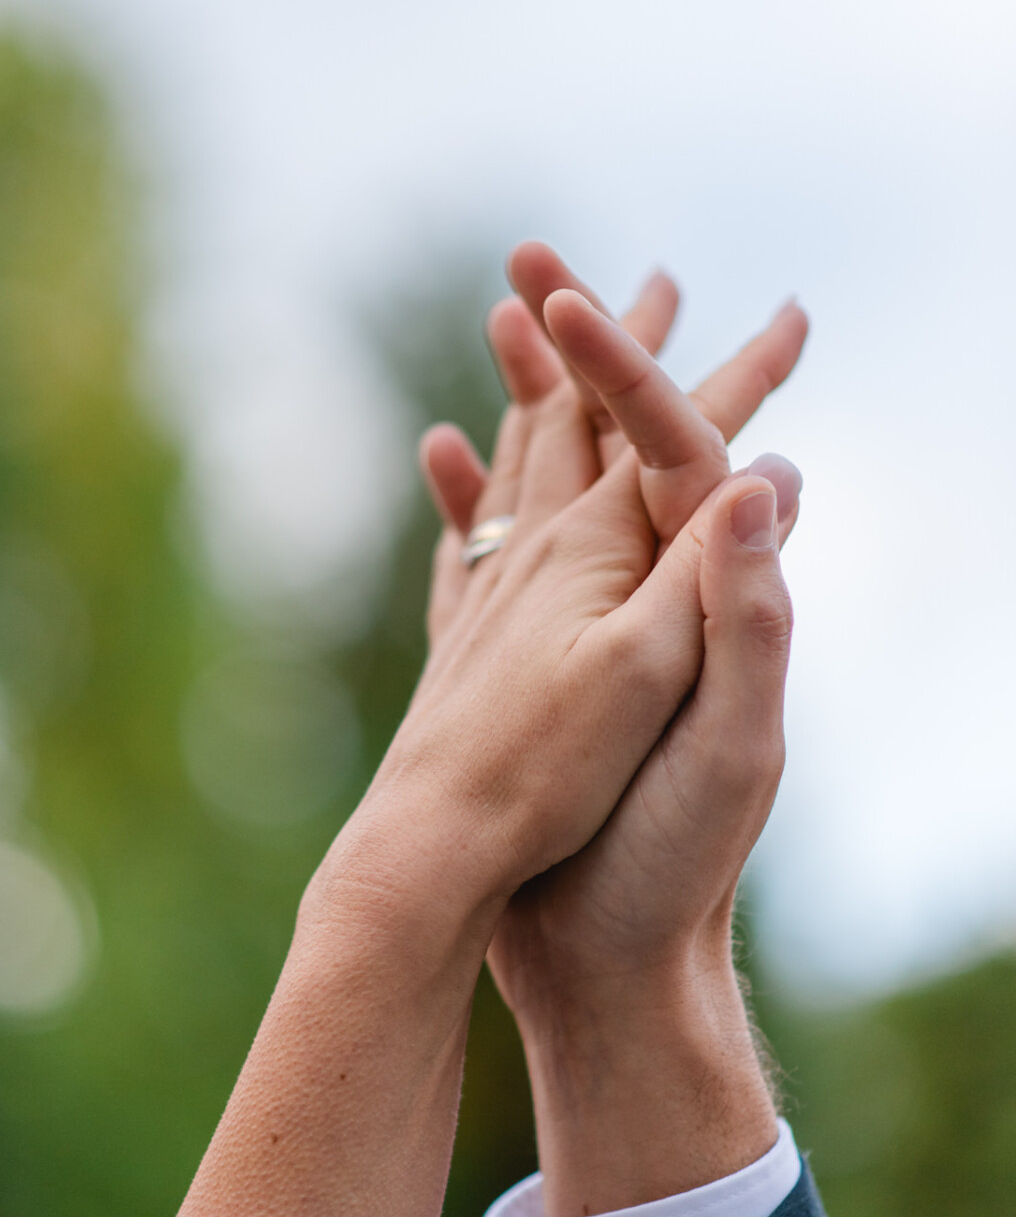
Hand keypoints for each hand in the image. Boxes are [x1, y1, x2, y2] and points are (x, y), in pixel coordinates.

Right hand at [419, 248, 805, 1211]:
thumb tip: (773, 478)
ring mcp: (594, 627)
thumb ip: (752, 621)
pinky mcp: (541, 667)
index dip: (628, 367)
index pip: (675, 448)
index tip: (565, 295)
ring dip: (534, 400)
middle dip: (588, 344)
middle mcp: (656, 599)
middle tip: (539, 252)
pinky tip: (443, 457)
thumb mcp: (731, 748)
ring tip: (501, 324)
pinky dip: (475, 495)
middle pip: (624, 439)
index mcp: (705, 602)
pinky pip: (500, 552)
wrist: (616, 964)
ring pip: (558, 480)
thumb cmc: (669, 869)